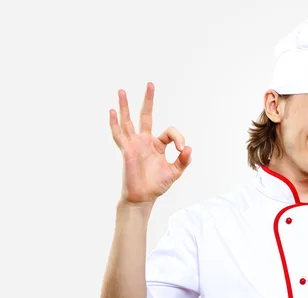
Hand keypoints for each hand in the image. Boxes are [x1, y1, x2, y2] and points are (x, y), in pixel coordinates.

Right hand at [110, 83, 191, 204]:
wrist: (143, 197)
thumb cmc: (157, 185)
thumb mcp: (175, 172)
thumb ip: (183, 160)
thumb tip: (189, 148)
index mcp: (157, 145)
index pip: (169, 132)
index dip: (178, 137)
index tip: (182, 150)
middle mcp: (145, 141)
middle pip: (146, 116)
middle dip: (148, 100)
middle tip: (150, 84)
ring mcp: (134, 144)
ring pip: (128, 121)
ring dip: (125, 106)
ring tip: (122, 90)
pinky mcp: (127, 150)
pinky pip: (119, 135)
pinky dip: (114, 123)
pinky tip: (112, 111)